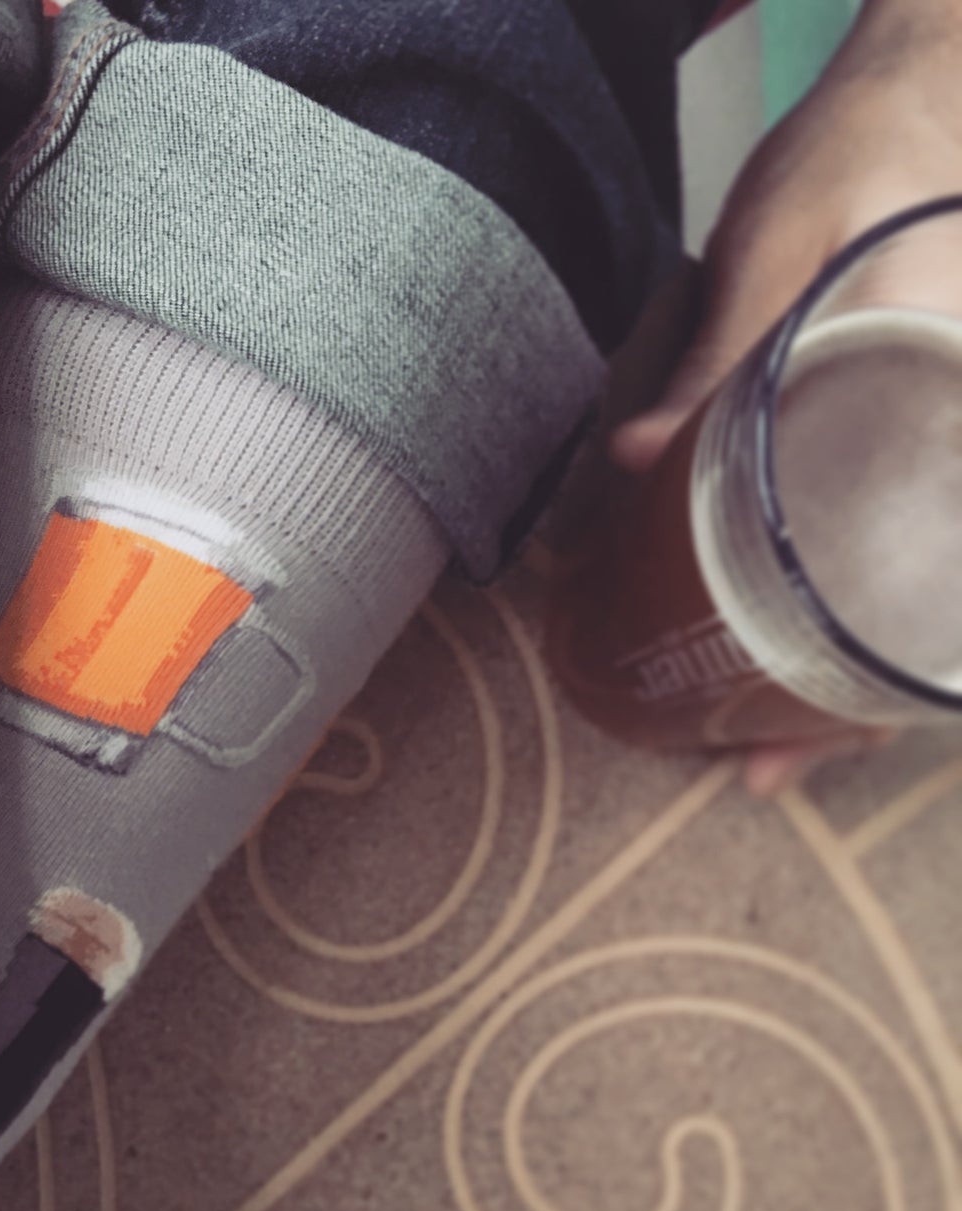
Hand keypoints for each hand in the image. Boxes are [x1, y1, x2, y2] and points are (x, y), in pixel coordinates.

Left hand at [612, 0, 961, 795]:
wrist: (935, 81)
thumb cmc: (875, 152)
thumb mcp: (791, 249)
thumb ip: (720, 358)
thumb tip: (637, 462)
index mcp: (955, 404)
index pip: (943, 581)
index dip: (887, 684)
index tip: (813, 742)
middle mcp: (959, 441)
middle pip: (928, 613)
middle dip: (852, 706)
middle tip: (763, 774)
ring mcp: (943, 446)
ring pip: (911, 593)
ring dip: (840, 674)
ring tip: (763, 750)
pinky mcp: (913, 435)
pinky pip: (887, 539)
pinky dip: (835, 597)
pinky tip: (779, 642)